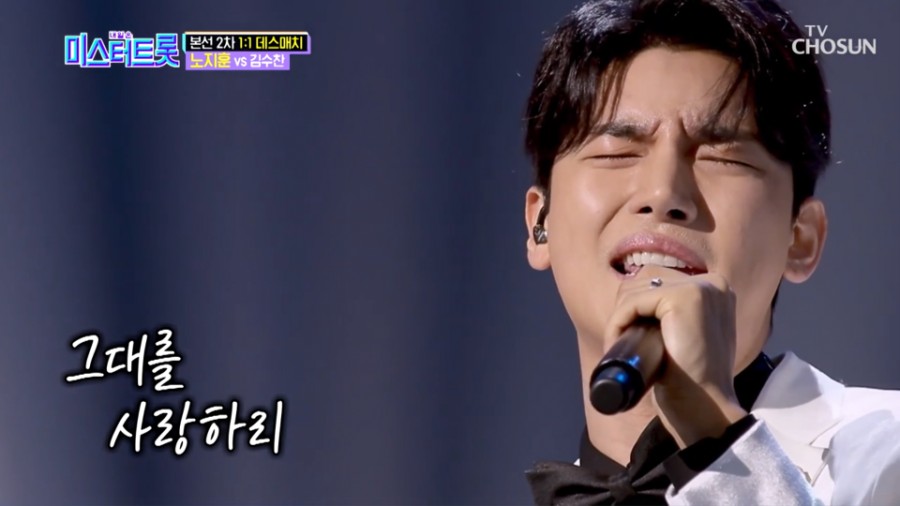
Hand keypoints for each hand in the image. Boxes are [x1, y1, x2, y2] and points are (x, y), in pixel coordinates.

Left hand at [605, 265, 747, 446]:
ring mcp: (700, 288)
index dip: (635, 309)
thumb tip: (639, 310)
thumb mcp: (686, 339)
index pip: (658, 284)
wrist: (704, 407)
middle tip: (621, 345)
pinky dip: (617, 322)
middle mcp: (712, 283)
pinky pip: (632, 302)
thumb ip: (675, 319)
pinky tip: (617, 343)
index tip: (627, 338)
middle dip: (626, 311)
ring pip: (635, 290)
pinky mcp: (684, 297)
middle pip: (644, 281)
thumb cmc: (691, 381)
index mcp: (714, 290)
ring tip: (619, 347)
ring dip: (619, 318)